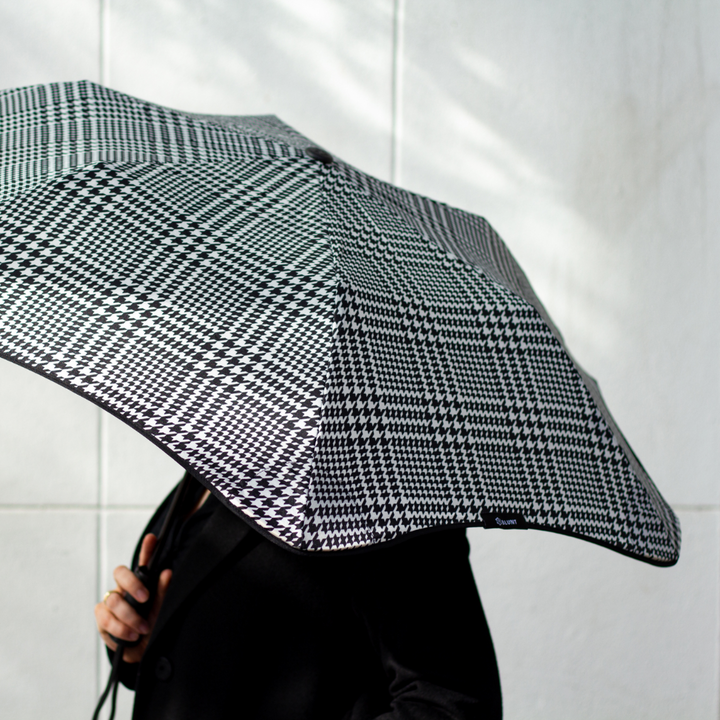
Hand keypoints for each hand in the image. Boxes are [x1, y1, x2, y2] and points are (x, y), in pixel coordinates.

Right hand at [94, 534, 172, 662]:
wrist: (142, 651)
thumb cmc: (153, 626)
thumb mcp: (160, 610)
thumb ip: (162, 592)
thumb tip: (166, 572)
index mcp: (141, 583)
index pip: (143, 562)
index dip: (147, 548)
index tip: (153, 539)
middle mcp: (124, 588)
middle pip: (120, 573)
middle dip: (132, 584)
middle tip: (144, 598)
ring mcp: (111, 602)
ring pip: (112, 599)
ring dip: (128, 616)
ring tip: (142, 628)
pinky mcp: (102, 618)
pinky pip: (105, 619)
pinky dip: (119, 629)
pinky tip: (130, 636)